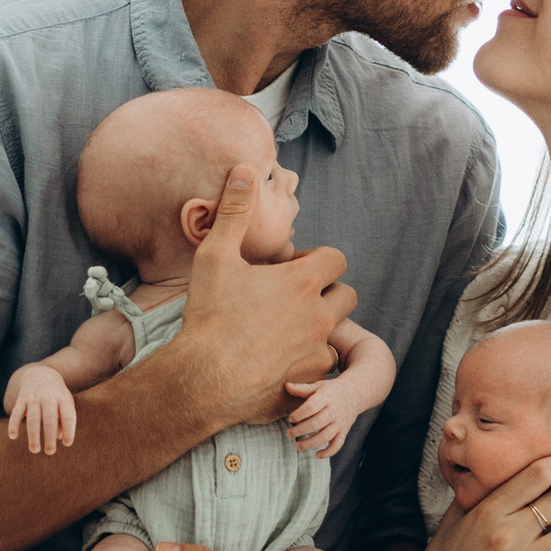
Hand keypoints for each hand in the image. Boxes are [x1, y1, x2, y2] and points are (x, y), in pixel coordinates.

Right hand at [4, 366, 78, 457]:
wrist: (40, 374)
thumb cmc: (56, 396)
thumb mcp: (64, 404)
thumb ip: (64, 421)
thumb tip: (60, 438)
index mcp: (62, 399)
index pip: (68, 415)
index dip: (69, 430)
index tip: (67, 444)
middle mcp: (48, 398)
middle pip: (49, 419)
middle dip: (49, 437)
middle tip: (50, 452)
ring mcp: (34, 398)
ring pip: (33, 418)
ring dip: (33, 435)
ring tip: (34, 450)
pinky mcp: (21, 399)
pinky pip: (16, 413)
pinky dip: (13, 424)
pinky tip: (13, 436)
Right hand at [172, 170, 352, 421]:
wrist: (203, 380)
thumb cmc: (209, 317)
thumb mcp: (215, 256)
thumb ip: (235, 210)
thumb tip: (244, 169)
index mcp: (302, 281)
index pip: (336, 258)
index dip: (316, 260)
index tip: (292, 269)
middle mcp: (319, 315)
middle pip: (347, 295)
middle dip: (326, 293)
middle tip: (293, 300)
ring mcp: (317, 350)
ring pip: (336, 333)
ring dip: (318, 329)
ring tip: (285, 332)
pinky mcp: (311, 381)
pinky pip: (322, 367)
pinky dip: (308, 363)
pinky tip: (280, 362)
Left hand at [286, 374, 363, 458]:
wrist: (355, 393)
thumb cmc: (331, 390)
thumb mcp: (318, 386)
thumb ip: (302, 389)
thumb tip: (287, 386)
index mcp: (326, 398)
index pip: (312, 407)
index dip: (299, 414)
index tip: (290, 418)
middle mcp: (334, 411)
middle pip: (316, 424)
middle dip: (300, 430)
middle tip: (289, 433)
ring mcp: (340, 423)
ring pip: (325, 437)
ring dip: (310, 443)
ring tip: (297, 445)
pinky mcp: (343, 431)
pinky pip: (337, 445)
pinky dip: (328, 452)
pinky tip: (317, 455)